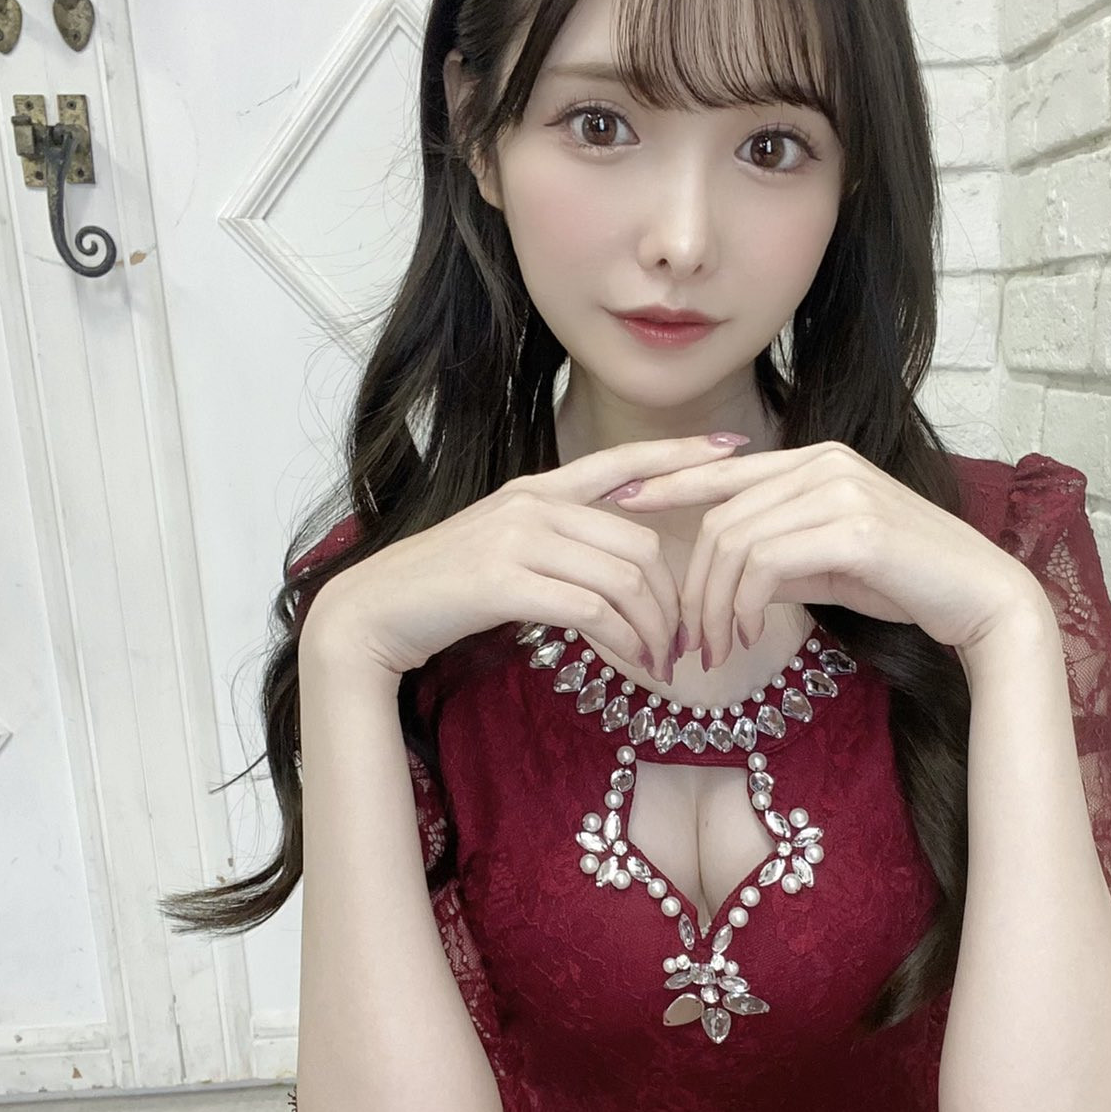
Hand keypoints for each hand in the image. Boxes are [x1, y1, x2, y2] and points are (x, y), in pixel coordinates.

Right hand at [300, 432, 749, 678]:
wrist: (374, 613)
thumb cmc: (444, 591)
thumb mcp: (508, 551)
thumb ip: (560, 544)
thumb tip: (620, 567)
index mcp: (539, 489)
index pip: (623, 461)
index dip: (682, 452)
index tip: (736, 448)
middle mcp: (533, 503)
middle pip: (641, 543)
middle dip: (675, 599)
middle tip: (684, 643)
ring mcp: (517, 538)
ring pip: (624, 579)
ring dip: (654, 629)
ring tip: (660, 663)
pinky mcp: (504, 581)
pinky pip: (594, 609)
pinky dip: (624, 640)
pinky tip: (631, 663)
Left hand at [607, 439, 1043, 664]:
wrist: (980, 599)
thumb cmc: (907, 584)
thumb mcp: (829, 564)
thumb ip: (778, 555)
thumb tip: (727, 574)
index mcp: (815, 461)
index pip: (721, 470)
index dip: (665, 484)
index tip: (617, 504)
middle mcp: (824, 463)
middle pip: (720, 517)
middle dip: (693, 584)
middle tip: (689, 641)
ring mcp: (840, 490)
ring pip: (736, 542)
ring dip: (716, 605)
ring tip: (718, 650)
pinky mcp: (854, 527)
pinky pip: (767, 564)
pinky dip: (746, 605)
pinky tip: (750, 636)